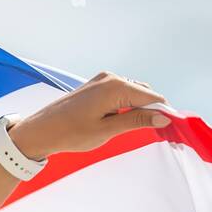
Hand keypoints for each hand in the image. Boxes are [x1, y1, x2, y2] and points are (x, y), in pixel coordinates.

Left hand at [9, 72, 169, 160]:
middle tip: (157, 133)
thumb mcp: (106, 131)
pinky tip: (120, 121)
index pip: (153, 98)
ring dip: (138, 110)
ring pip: (133, 94)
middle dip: (152, 111)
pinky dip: (126, 106)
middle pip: (145, 94)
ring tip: (136, 129)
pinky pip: (120, 94)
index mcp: (116, 87)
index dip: (164, 114)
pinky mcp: (96, 86)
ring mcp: (102, 80)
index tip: (172, 129)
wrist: (39, 131)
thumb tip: (164, 117)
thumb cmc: (69, 134)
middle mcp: (111, 78)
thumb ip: (136, 122)